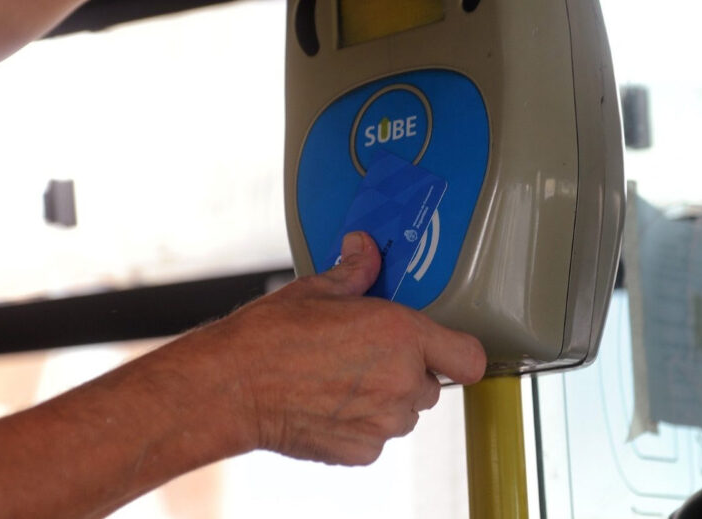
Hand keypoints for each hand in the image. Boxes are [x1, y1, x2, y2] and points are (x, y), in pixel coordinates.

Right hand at [215, 231, 486, 465]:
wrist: (231, 387)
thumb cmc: (269, 337)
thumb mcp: (316, 291)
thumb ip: (355, 271)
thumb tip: (363, 250)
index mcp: (401, 335)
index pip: (470, 356)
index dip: (459, 353)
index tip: (444, 349)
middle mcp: (401, 381)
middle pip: (432, 383)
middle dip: (408, 371)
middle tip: (369, 357)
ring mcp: (383, 422)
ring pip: (405, 412)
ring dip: (386, 399)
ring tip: (343, 381)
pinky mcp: (362, 451)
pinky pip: (378, 437)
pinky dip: (362, 425)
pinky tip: (328, 405)